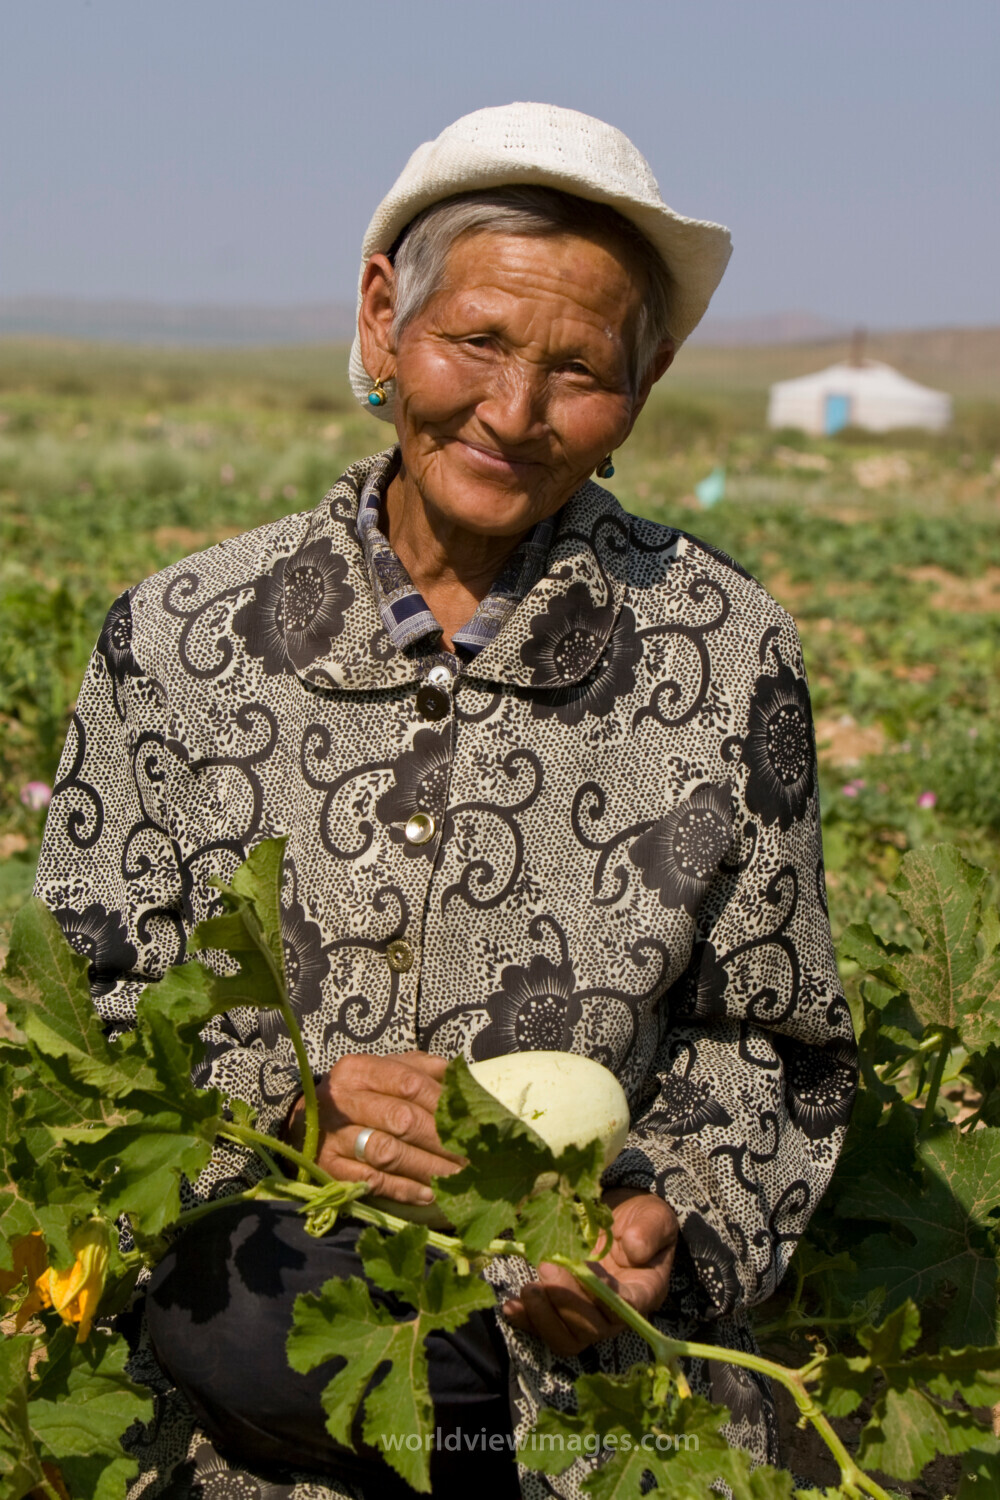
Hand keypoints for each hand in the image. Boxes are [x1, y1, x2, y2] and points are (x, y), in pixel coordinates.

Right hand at [283, 1051, 462, 1207]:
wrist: (306, 1123)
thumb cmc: (359, 1095)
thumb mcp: (383, 1071)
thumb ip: (420, 1069)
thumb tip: (463, 1078)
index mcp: (358, 1069)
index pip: (408, 1083)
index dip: (442, 1103)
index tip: (471, 1122)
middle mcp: (340, 1100)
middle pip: (401, 1120)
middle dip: (442, 1141)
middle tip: (472, 1157)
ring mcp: (332, 1137)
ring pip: (387, 1153)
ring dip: (427, 1168)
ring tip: (457, 1178)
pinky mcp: (327, 1170)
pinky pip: (371, 1182)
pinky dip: (403, 1189)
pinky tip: (428, 1194)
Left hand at [501, 1188, 677, 1355]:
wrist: (619, 1219)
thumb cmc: (641, 1220)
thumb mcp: (654, 1217)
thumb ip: (650, 1230)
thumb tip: (635, 1248)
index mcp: (642, 1291)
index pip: (626, 1308)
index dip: (605, 1298)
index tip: (588, 1271)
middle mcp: (614, 1313)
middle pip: (592, 1329)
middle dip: (567, 1303)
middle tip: (547, 1267)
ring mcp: (587, 1315)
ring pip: (567, 1338)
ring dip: (544, 1317)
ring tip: (528, 1289)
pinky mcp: (563, 1311)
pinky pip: (545, 1329)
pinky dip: (526, 1321)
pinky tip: (511, 1306)